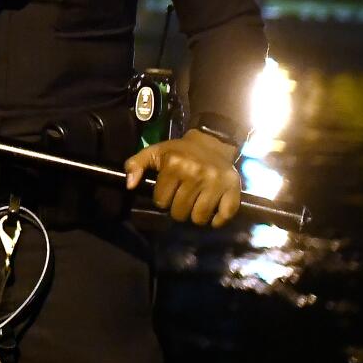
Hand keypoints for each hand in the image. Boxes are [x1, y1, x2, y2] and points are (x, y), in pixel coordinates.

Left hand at [122, 131, 242, 226]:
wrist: (211, 142)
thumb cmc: (179, 151)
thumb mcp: (154, 152)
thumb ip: (136, 165)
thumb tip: (130, 185)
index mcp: (174, 164)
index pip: (161, 201)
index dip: (162, 199)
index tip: (168, 192)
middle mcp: (195, 173)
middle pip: (180, 213)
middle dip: (178, 210)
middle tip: (183, 200)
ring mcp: (215, 182)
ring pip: (199, 218)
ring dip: (196, 216)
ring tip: (195, 205)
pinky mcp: (233, 188)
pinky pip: (225, 215)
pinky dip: (218, 220)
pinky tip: (212, 213)